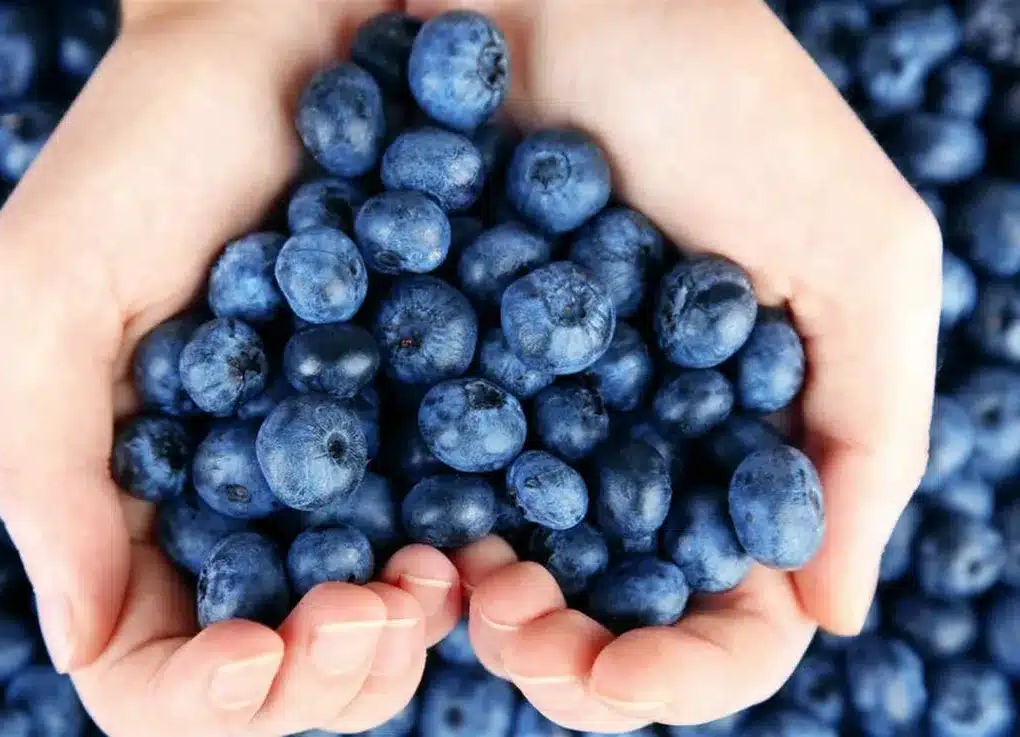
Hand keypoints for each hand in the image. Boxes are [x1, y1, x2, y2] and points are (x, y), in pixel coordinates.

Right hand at [0, 3, 462, 735]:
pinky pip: (446, 540)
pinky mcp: (422, 425)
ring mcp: (336, 476)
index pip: (148, 665)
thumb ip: (46, 464)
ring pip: (365, 632)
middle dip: (321, 681)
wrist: (291, 34)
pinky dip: (466, 574)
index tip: (259, 649)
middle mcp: (235, 506)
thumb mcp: (53, 287)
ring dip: (400, 645)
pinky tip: (481, 545)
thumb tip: (77, 642)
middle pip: (272, 676)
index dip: (203, 694)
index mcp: (133, 496)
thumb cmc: (153, 144)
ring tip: (435, 580)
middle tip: (375, 611)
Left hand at [407, 0, 939, 730]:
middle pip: (618, 613)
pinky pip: (433, 482)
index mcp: (745, 440)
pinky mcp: (447, 366)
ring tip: (463, 587)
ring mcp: (540, 413)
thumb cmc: (720, 103)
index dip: (685, 668)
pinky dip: (424, 533)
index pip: (734, 609)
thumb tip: (834, 612)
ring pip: (525, 571)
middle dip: (575, 660)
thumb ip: (872, 433)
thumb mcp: (859, 253)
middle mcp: (644, 443)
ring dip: (495, 617)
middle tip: (515, 630)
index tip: (617, 672)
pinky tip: (411, 537)